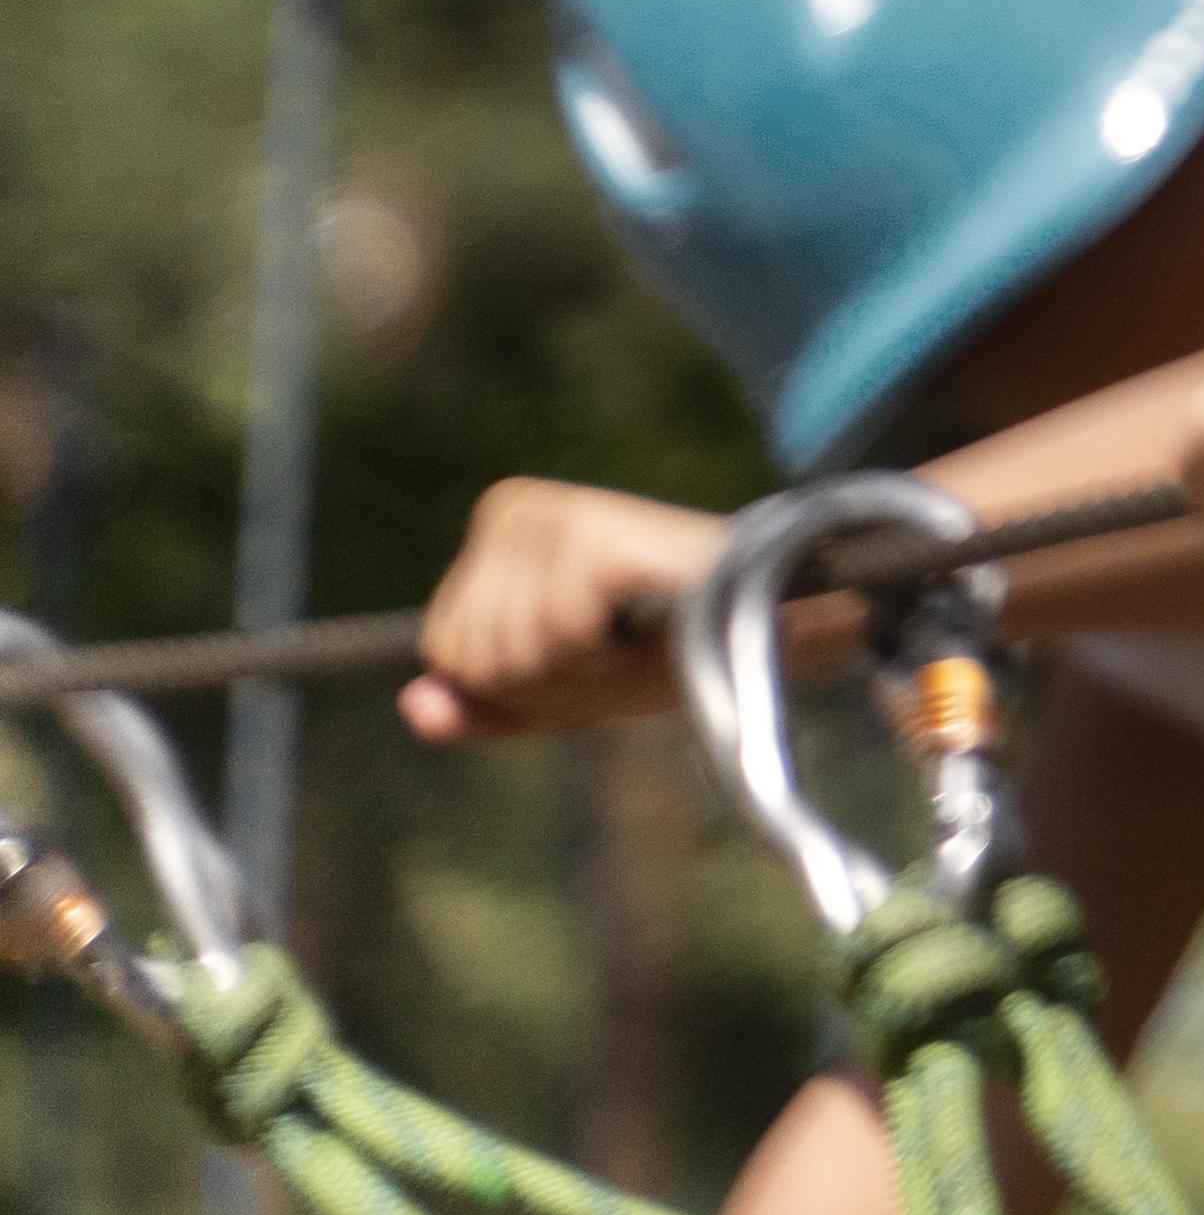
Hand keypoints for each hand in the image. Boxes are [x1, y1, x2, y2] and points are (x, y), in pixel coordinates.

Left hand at [400, 477, 728, 741]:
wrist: (779, 613)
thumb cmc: (677, 644)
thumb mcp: (566, 684)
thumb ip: (485, 700)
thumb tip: (413, 705)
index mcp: (496, 528)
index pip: (445, 648)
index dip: (516, 687)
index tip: (587, 664)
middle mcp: (509, 510)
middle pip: (471, 654)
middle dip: (548, 686)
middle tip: (619, 660)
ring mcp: (549, 514)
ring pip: (511, 653)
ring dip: (580, 679)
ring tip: (637, 649)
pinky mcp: (592, 530)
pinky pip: (558, 637)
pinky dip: (602, 663)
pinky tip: (646, 639)